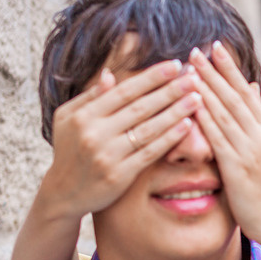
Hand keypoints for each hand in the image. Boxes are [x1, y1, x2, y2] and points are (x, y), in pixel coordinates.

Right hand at [39, 60, 201, 220]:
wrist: (63, 194)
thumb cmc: (69, 151)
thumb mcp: (68, 119)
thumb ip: (90, 97)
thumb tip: (109, 74)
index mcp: (83, 115)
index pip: (124, 91)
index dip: (151, 77)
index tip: (174, 65)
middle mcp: (95, 133)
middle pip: (140, 107)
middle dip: (170, 90)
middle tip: (194, 77)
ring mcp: (107, 155)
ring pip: (149, 129)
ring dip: (176, 111)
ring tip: (197, 98)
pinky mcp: (119, 175)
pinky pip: (150, 152)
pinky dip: (170, 137)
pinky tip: (187, 125)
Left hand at [189, 42, 260, 242]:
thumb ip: (257, 120)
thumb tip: (253, 88)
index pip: (246, 92)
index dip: (230, 69)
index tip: (215, 48)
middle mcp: (260, 136)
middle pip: (234, 97)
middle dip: (214, 71)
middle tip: (197, 49)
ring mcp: (250, 150)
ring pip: (224, 112)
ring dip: (206, 88)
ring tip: (189, 68)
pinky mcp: (236, 167)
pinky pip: (217, 137)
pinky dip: (204, 118)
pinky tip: (190, 103)